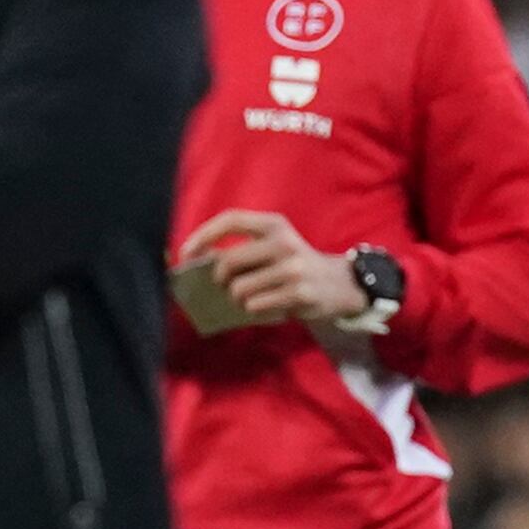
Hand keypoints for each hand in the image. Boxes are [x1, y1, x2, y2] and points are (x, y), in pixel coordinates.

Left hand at [176, 210, 367, 326]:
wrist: (341, 284)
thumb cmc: (294, 265)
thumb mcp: (274, 245)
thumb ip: (244, 249)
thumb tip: (198, 263)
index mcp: (274, 224)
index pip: (230, 219)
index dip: (203, 235)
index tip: (187, 254)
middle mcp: (283, 242)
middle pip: (227, 262)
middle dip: (219, 279)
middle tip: (227, 286)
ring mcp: (293, 268)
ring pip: (239, 289)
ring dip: (237, 299)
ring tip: (254, 297)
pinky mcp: (299, 293)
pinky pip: (255, 306)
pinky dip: (254, 310)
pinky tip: (270, 306)